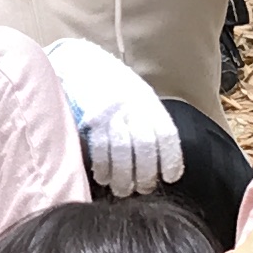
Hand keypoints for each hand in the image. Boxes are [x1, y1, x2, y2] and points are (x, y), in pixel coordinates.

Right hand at [40, 34, 182, 197]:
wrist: (81, 62)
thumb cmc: (113, 85)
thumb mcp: (138, 95)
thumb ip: (149, 119)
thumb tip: (160, 155)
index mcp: (148, 102)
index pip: (166, 134)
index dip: (170, 159)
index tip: (169, 177)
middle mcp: (133, 107)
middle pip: (145, 146)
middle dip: (145, 173)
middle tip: (142, 188)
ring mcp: (111, 113)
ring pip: (122, 151)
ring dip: (123, 176)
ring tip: (122, 190)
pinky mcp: (90, 119)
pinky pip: (99, 149)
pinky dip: (103, 168)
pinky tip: (103, 178)